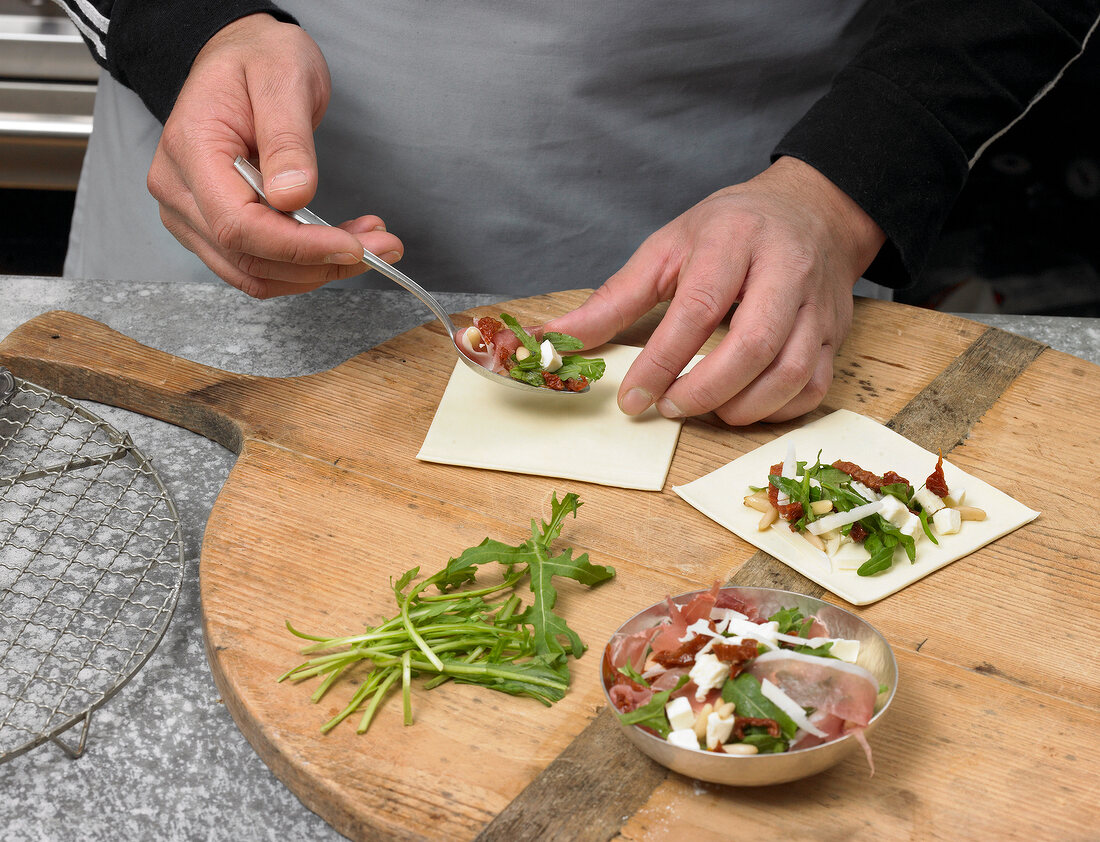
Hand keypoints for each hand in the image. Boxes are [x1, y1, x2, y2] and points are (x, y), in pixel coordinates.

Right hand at [146, 14, 403, 297]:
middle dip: (320, 263)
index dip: (298, 248)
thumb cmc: (259, 59)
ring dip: (318, 270)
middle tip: (382, 246)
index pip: (238, 224)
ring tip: (370, 242)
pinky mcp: (212, 228)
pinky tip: (342, 241)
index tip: (352, 246)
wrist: (243, 57)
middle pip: (248, 257)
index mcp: (189, 150)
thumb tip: (292, 197)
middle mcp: (179, 191)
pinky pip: (258, 266)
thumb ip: (287, 139)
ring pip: (255, 273)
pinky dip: (305, 264)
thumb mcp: (283, 79)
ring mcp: (191, 215)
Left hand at [542, 157, 885, 424]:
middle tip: (669, 408)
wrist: (811, 211)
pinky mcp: (837, 333)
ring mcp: (818, 305)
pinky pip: (814, 387)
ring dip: (742, 407)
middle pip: (754, 344)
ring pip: (792, 372)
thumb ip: (613, 298)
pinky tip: (742, 406)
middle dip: (705, 390)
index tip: (631, 398)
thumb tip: (555, 339)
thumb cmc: (730, 231)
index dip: (662, 361)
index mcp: (733, 240)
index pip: (698, 309)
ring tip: (704, 409)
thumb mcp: (667, 248)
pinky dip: (776, 410)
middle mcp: (785, 270)